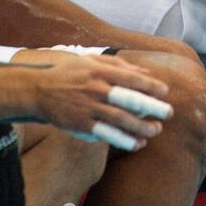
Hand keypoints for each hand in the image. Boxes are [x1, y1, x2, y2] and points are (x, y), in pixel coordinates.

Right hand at [27, 55, 170, 147]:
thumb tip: (145, 73)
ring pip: (120, 120)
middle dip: (152, 107)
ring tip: (156, 130)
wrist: (35, 89)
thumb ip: (119, 66)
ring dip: (140, 127)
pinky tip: (137, 144)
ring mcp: (88, 108)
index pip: (130, 78)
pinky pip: (106, 134)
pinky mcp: (81, 124)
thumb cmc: (66, 72)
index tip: (165, 91)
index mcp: (99, 72)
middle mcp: (96, 89)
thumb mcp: (90, 61)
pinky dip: (123, 140)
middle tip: (169, 112)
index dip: (149, 86)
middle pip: (129, 100)